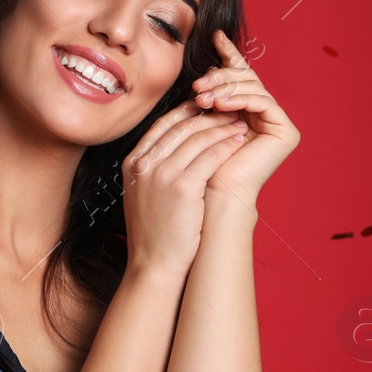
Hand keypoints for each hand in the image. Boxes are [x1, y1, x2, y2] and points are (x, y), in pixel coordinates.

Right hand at [120, 99, 248, 273]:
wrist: (153, 263)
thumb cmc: (153, 231)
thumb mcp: (143, 192)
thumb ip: (154, 168)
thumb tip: (176, 147)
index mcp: (132, 163)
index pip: (162, 125)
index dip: (186, 112)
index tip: (205, 108)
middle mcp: (144, 165)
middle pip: (181, 126)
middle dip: (208, 115)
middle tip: (229, 111)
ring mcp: (162, 174)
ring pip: (198, 137)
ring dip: (222, 127)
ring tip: (238, 123)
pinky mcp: (183, 186)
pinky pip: (210, 155)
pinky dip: (226, 144)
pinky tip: (239, 141)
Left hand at [191, 30, 302, 210]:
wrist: (209, 198)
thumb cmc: (197, 165)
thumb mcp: (198, 122)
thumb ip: (206, 98)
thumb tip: (206, 72)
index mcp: (245, 111)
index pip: (239, 76)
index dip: (230, 54)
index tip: (215, 36)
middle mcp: (264, 116)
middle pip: (246, 79)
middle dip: (220, 77)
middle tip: (196, 86)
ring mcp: (277, 124)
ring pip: (254, 87)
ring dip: (226, 87)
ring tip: (203, 97)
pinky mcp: (286, 132)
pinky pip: (263, 101)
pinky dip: (240, 98)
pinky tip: (219, 104)